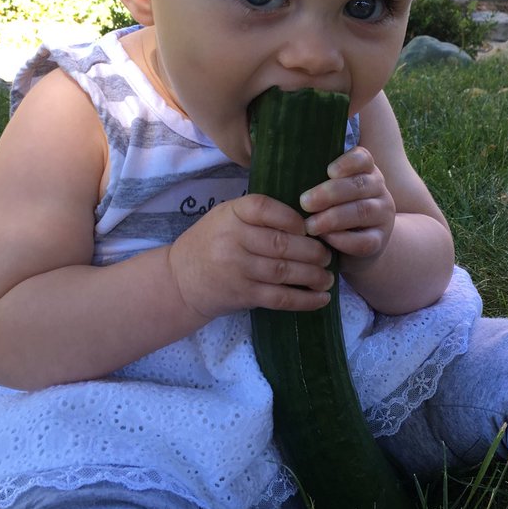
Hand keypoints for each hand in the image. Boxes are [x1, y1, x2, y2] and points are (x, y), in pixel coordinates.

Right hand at [167, 194, 333, 323]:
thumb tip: (307, 217)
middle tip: (328, 255)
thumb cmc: (211, 242)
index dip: (291, 217)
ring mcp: (237, 269)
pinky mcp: (242, 295)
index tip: (309, 227)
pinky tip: (321, 299)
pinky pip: (279, 297)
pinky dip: (304, 299)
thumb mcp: (226, 216)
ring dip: (313, 276)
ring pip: (284, 271)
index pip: (264, 208)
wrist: (180, 279)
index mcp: (231, 214)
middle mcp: (233, 240)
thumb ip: (258, 214)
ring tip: (328, 278)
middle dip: (312, 251)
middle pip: (281, 243)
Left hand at [299, 146, 394, 261]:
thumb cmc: (333, 210)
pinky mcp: (379, 241)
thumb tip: (285, 172)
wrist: (355, 246)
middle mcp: (378, 189)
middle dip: (330, 193)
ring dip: (333, 218)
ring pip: (362, 211)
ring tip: (310, 225)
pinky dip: (343, 240)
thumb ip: (316, 180)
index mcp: (365, 171)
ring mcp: (382, 215)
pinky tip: (326, 240)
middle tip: (305, 202)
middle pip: (359, 185)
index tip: (329, 171)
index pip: (363, 158)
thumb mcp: (328, 192)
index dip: (347, 162)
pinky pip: (365, 240)